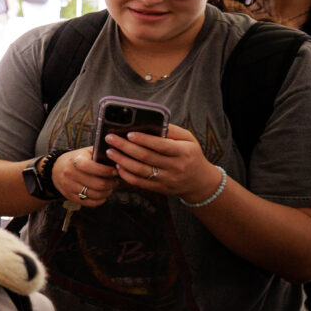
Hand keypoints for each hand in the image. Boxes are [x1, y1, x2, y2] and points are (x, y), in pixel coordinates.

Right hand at [54, 148, 119, 208]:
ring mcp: (69, 186)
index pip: (93, 167)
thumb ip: (100, 153)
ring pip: (95, 195)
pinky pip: (89, 203)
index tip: (115, 171)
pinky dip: (99, 200)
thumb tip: (118, 159)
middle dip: (111, 184)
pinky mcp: (70, 196)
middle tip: (115, 181)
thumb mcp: (86, 152)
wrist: (56, 169)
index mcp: (75, 160)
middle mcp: (70, 174)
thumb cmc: (76, 159)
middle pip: (98, 184)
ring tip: (109, 188)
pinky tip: (102, 195)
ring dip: (106, 193)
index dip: (107, 171)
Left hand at [102, 125, 218, 199]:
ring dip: (122, 161)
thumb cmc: (191, 155)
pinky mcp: (160, 189)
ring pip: (140, 171)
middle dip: (126, 147)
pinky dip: (126, 175)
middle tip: (111, 139)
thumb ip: (172, 130)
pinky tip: (118, 166)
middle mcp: (175, 167)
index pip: (161, 145)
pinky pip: (140, 183)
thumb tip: (152, 122)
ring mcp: (167, 180)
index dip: (144, 139)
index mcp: (183, 152)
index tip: (129, 133)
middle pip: (146, 157)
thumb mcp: (188, 139)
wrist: (200, 182)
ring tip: (110, 152)